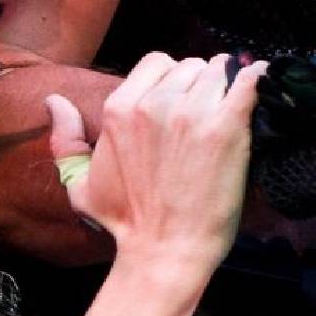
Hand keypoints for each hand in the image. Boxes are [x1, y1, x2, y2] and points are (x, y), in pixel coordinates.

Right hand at [44, 53, 265, 275]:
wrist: (165, 253)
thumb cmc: (126, 222)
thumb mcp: (81, 185)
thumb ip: (65, 141)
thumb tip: (53, 100)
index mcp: (121, 109)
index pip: (157, 61)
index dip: (172, 78)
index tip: (181, 99)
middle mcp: (154, 103)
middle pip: (191, 66)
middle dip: (199, 84)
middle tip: (206, 112)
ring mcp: (191, 114)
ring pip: (217, 72)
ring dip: (225, 87)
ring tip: (228, 110)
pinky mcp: (225, 128)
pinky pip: (247, 83)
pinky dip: (256, 78)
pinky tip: (261, 81)